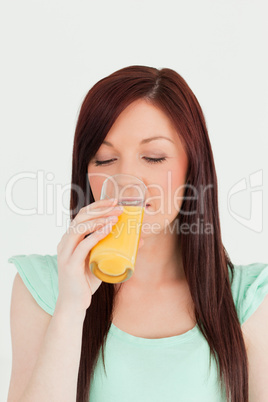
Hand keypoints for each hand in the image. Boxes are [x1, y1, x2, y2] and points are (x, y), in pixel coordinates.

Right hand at [55, 198, 123, 315]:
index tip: (115, 201)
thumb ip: (113, 249)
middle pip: (81, 217)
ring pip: (80, 228)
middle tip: (119, 206)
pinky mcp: (70, 265)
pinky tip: (108, 229)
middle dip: (101, 209)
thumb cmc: (86, 281)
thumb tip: (139, 240)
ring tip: (116, 216)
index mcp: (70, 239)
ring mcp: (66, 253)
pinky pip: (83, 245)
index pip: (82, 215)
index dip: (98, 206)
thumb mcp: (100, 260)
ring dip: (99, 219)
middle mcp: (65, 243)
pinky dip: (96, 235)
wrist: (74, 304)